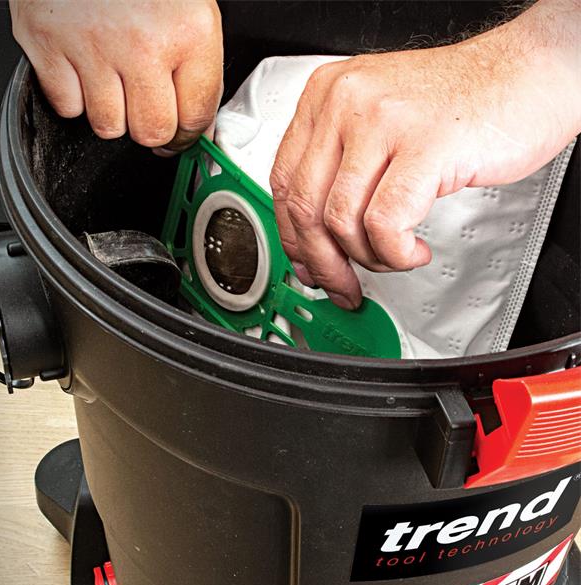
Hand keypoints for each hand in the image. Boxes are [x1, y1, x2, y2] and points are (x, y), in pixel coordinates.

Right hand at [10, 0, 222, 151]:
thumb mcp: (192, 13)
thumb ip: (199, 74)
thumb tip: (198, 131)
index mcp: (189, 33)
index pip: (196, 118)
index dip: (188, 135)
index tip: (181, 137)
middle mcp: (142, 43)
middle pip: (151, 132)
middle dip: (152, 130)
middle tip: (148, 112)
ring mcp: (92, 44)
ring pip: (108, 127)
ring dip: (113, 114)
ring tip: (114, 80)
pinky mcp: (47, 42)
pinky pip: (68, 107)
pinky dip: (75, 96)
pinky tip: (84, 68)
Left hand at [270, 0, 580, 309]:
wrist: (526, 74)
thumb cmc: (457, 105)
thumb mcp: (377, 125)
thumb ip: (340, 171)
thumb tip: (315, 239)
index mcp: (327, 96)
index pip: (284, 181)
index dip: (292, 236)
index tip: (307, 263)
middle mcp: (347, 102)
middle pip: (305, 206)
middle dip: (322, 263)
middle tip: (340, 285)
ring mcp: (384, 121)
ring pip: (342, 220)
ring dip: (366, 259)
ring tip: (392, 257)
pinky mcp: (426, 145)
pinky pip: (386, 224)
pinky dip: (395, 253)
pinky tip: (413, 250)